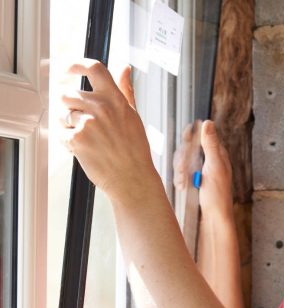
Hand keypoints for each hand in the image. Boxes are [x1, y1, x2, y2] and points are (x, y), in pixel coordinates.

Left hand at [58, 59, 158, 199]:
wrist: (133, 177)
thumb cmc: (134, 150)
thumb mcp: (133, 115)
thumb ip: (125, 89)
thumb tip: (125, 68)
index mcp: (116, 99)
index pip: (94, 68)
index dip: (76, 65)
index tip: (69, 70)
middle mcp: (101, 107)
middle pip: (68, 94)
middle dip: (70, 108)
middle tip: (84, 124)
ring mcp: (87, 123)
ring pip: (63, 115)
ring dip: (69, 126)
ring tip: (89, 140)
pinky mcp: (76, 139)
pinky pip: (60, 133)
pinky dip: (68, 142)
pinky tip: (85, 149)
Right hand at [173, 120, 232, 218]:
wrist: (213, 220)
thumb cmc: (218, 196)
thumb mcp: (214, 167)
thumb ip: (210, 145)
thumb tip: (208, 123)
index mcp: (217, 155)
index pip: (202, 137)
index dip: (191, 137)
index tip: (185, 138)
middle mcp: (209, 161)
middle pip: (188, 149)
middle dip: (182, 159)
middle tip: (182, 170)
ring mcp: (200, 172)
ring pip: (182, 162)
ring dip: (180, 171)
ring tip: (183, 183)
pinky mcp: (193, 182)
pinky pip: (180, 174)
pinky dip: (179, 179)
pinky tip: (182, 187)